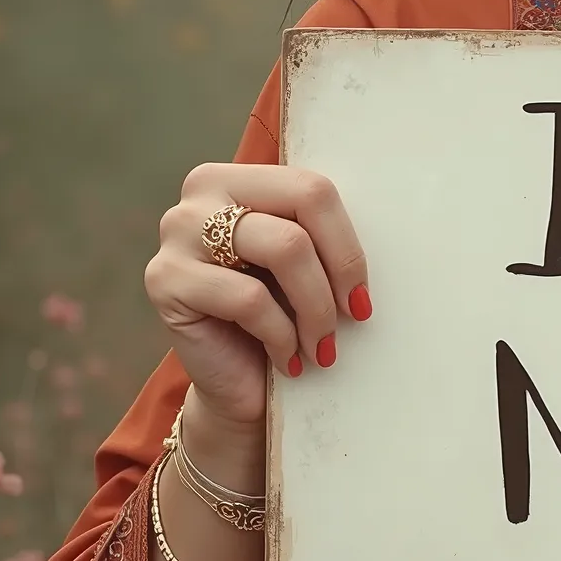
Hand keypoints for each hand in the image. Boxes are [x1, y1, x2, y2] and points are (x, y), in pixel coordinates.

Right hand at [145, 163, 372, 437]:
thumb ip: (321, 230)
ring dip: (316, 308)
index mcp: (238, 176)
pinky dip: (282, 335)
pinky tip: (287, 359)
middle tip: (354, 317)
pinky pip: (249, 298)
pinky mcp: (164, 280)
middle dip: (338, 270)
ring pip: (284, 249)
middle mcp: (200, 193)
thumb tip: (397, 208)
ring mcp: (176, 233)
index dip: (348, 243)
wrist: (236, 384)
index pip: (312, 187)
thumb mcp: (305, 263)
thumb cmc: (280, 316)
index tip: (363, 293)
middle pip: (302, 209)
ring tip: (322, 348)